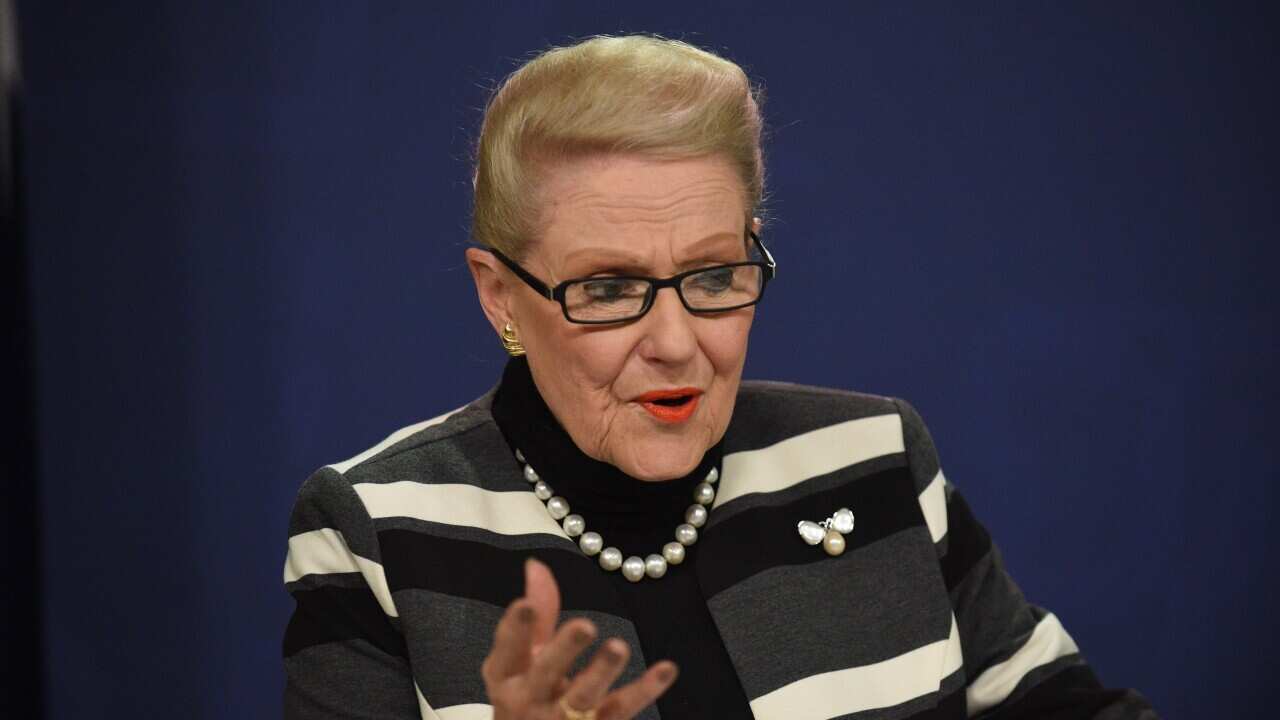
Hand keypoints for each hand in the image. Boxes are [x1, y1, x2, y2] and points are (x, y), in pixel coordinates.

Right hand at [481, 558, 677, 718]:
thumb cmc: (530, 694)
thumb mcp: (525, 658)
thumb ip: (538, 614)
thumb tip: (536, 564)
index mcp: (508, 676)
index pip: (508, 649)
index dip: (515, 627)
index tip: (525, 604)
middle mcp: (531, 699)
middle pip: (547, 672)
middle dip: (564, 649)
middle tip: (585, 626)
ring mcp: (563, 719)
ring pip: (583, 695)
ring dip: (602, 671)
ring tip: (618, 647)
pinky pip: (622, 708)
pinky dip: (645, 689)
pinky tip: (665, 669)